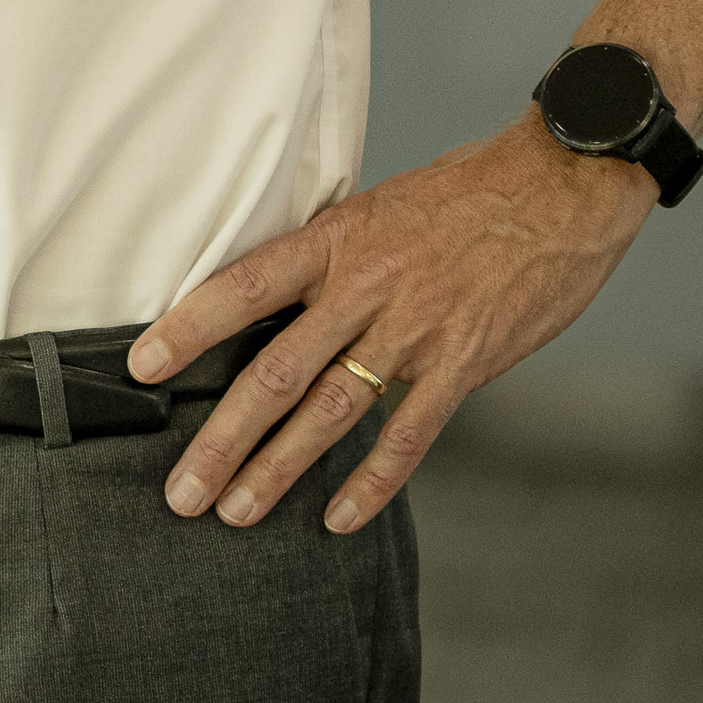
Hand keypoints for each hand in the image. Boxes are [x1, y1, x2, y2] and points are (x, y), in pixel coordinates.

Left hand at [127, 118, 654, 534]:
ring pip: (331, 411)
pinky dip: (373, 482)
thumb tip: (274, 298)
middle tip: (182, 488)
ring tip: (236, 511)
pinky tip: (338, 517)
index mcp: (335, 242)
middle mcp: (366, 288)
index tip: (141, 368)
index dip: (187, 328)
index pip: (242, 287)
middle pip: (276, 371)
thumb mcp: (378, 208)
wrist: (562, 184)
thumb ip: (329, 257)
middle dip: (223, 437)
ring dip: (279, 468)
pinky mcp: (466, 363)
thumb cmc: (465, 193)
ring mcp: (416, 330)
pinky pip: (409, 434)